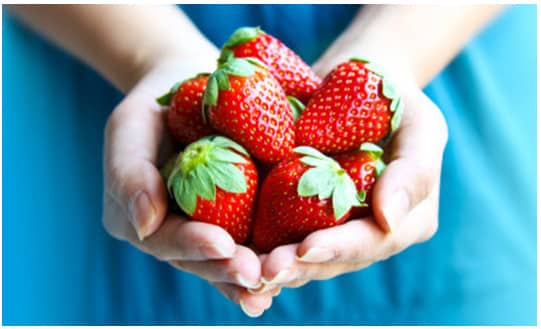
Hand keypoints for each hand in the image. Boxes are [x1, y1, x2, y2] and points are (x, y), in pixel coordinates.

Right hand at [101, 58, 277, 316]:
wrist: (192, 90)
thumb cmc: (156, 105)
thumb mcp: (130, 127)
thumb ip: (129, 174)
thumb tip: (145, 224)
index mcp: (140, 220)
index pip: (163, 239)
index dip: (192, 245)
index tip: (222, 244)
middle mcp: (174, 232)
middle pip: (199, 260)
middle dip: (226, 270)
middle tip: (255, 275)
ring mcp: (207, 228)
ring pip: (228, 259)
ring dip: (251, 274)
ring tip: (275, 282)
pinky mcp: (239, 218)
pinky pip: (254, 238)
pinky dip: (271, 252)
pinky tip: (293, 265)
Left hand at [253, 74, 447, 290]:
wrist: (359, 79)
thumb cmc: (396, 97)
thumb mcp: (420, 124)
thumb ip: (414, 172)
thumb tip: (390, 220)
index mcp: (407, 219)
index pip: (375, 242)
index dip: (341, 249)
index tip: (307, 248)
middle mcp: (371, 231)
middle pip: (335, 259)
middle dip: (300, 267)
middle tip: (264, 270)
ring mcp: (337, 225)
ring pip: (306, 256)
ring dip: (275, 264)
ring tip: (243, 268)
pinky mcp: (304, 212)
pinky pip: (283, 232)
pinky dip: (260, 243)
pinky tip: (233, 249)